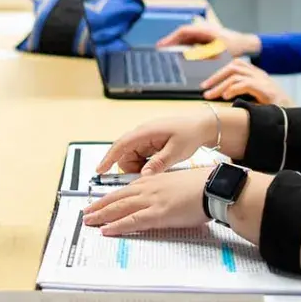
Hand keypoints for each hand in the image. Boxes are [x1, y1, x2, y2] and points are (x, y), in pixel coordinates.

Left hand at [83, 168, 211, 236]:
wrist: (213, 187)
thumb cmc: (200, 186)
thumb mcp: (176, 184)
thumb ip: (163, 191)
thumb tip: (159, 200)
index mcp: (152, 181)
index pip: (125, 190)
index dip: (109, 198)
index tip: (98, 203)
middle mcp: (148, 188)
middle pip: (117, 198)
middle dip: (99, 206)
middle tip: (85, 213)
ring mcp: (151, 201)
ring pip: (120, 208)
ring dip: (102, 215)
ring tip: (88, 222)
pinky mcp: (158, 214)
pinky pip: (132, 221)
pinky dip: (117, 226)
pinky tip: (106, 230)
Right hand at [96, 112, 218, 175]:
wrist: (201, 126)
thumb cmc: (189, 134)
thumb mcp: (176, 151)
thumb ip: (159, 164)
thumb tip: (143, 176)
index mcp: (145, 132)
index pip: (121, 145)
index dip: (108, 158)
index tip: (99, 170)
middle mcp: (142, 134)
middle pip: (125, 155)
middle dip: (131, 168)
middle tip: (147, 175)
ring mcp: (145, 138)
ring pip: (132, 158)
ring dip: (139, 167)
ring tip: (158, 168)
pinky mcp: (149, 143)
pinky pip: (140, 157)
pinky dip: (145, 164)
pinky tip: (158, 165)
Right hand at [158, 19, 260, 58]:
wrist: (245, 44)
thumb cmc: (234, 47)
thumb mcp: (219, 53)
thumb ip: (202, 54)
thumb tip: (188, 55)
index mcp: (204, 30)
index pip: (183, 31)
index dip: (170, 38)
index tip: (161, 46)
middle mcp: (202, 29)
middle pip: (182, 34)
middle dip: (170, 42)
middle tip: (159, 51)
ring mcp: (204, 34)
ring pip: (186, 39)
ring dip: (176, 45)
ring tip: (165, 53)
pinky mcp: (205, 39)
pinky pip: (191, 42)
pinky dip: (184, 48)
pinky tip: (178, 55)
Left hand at [200, 59, 293, 105]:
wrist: (294, 121)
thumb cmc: (275, 114)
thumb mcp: (255, 103)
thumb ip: (242, 98)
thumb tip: (222, 99)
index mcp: (258, 76)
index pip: (235, 66)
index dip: (219, 73)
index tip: (207, 85)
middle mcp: (260, 75)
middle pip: (234, 66)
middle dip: (216, 76)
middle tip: (204, 88)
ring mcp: (265, 81)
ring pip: (236, 74)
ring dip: (220, 84)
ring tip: (211, 95)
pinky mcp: (267, 90)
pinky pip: (246, 84)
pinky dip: (233, 89)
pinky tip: (226, 97)